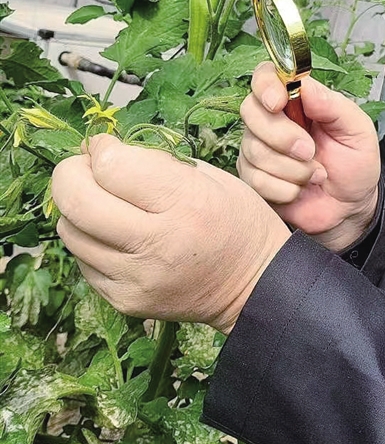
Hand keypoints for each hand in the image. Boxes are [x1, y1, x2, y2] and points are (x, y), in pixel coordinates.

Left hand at [52, 135, 290, 333]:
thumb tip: (102, 150)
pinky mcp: (124, 300)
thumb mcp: (211, 176)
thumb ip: (157, 162)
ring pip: (70, 231)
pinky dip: (90, 239)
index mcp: (185, 202)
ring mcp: (136, 277)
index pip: (112, 167)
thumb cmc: (237, 219)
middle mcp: (157, 242)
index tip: (105, 144)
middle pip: (77, 201)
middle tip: (84, 166)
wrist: (255, 284)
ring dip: (76, 208)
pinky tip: (113, 233)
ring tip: (100, 200)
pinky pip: (83, 261)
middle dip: (70, 173)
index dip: (101, 148)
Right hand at [238, 63, 380, 251]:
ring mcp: (259, 149)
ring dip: (292, 168)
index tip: (278, 103)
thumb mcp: (357, 130)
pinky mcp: (254, 179)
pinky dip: (285, 189)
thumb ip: (333, 106)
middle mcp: (272, 120)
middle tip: (310, 151)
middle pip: (251, 111)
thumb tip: (304, 85)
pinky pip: (256, 180)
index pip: (266, 76)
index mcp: (297, 100)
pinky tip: (301, 189)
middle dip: (282, 136)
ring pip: (254, 150)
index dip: (265, 85)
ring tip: (316, 173)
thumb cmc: (355, 163)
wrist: (351, 206)